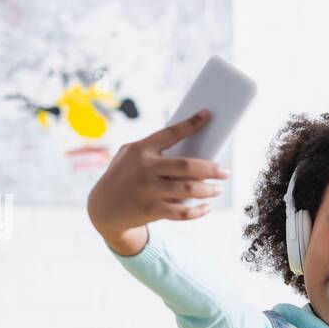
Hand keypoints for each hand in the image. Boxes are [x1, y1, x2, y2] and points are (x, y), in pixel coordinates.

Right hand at [86, 108, 228, 250]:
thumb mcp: (128, 157)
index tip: (208, 115)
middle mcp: (145, 168)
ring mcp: (147, 190)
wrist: (102, 208)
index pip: (170, 133)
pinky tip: (206, 207)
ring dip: (208, 190)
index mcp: (141, 149)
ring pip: (188, 190)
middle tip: (226, 172)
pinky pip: (181, 212)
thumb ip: (152, 149)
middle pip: (187, 166)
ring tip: (217, 189)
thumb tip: (189, 144)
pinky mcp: (150, 210)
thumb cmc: (123, 177)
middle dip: (211, 169)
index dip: (191, 123)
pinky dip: (197, 211)